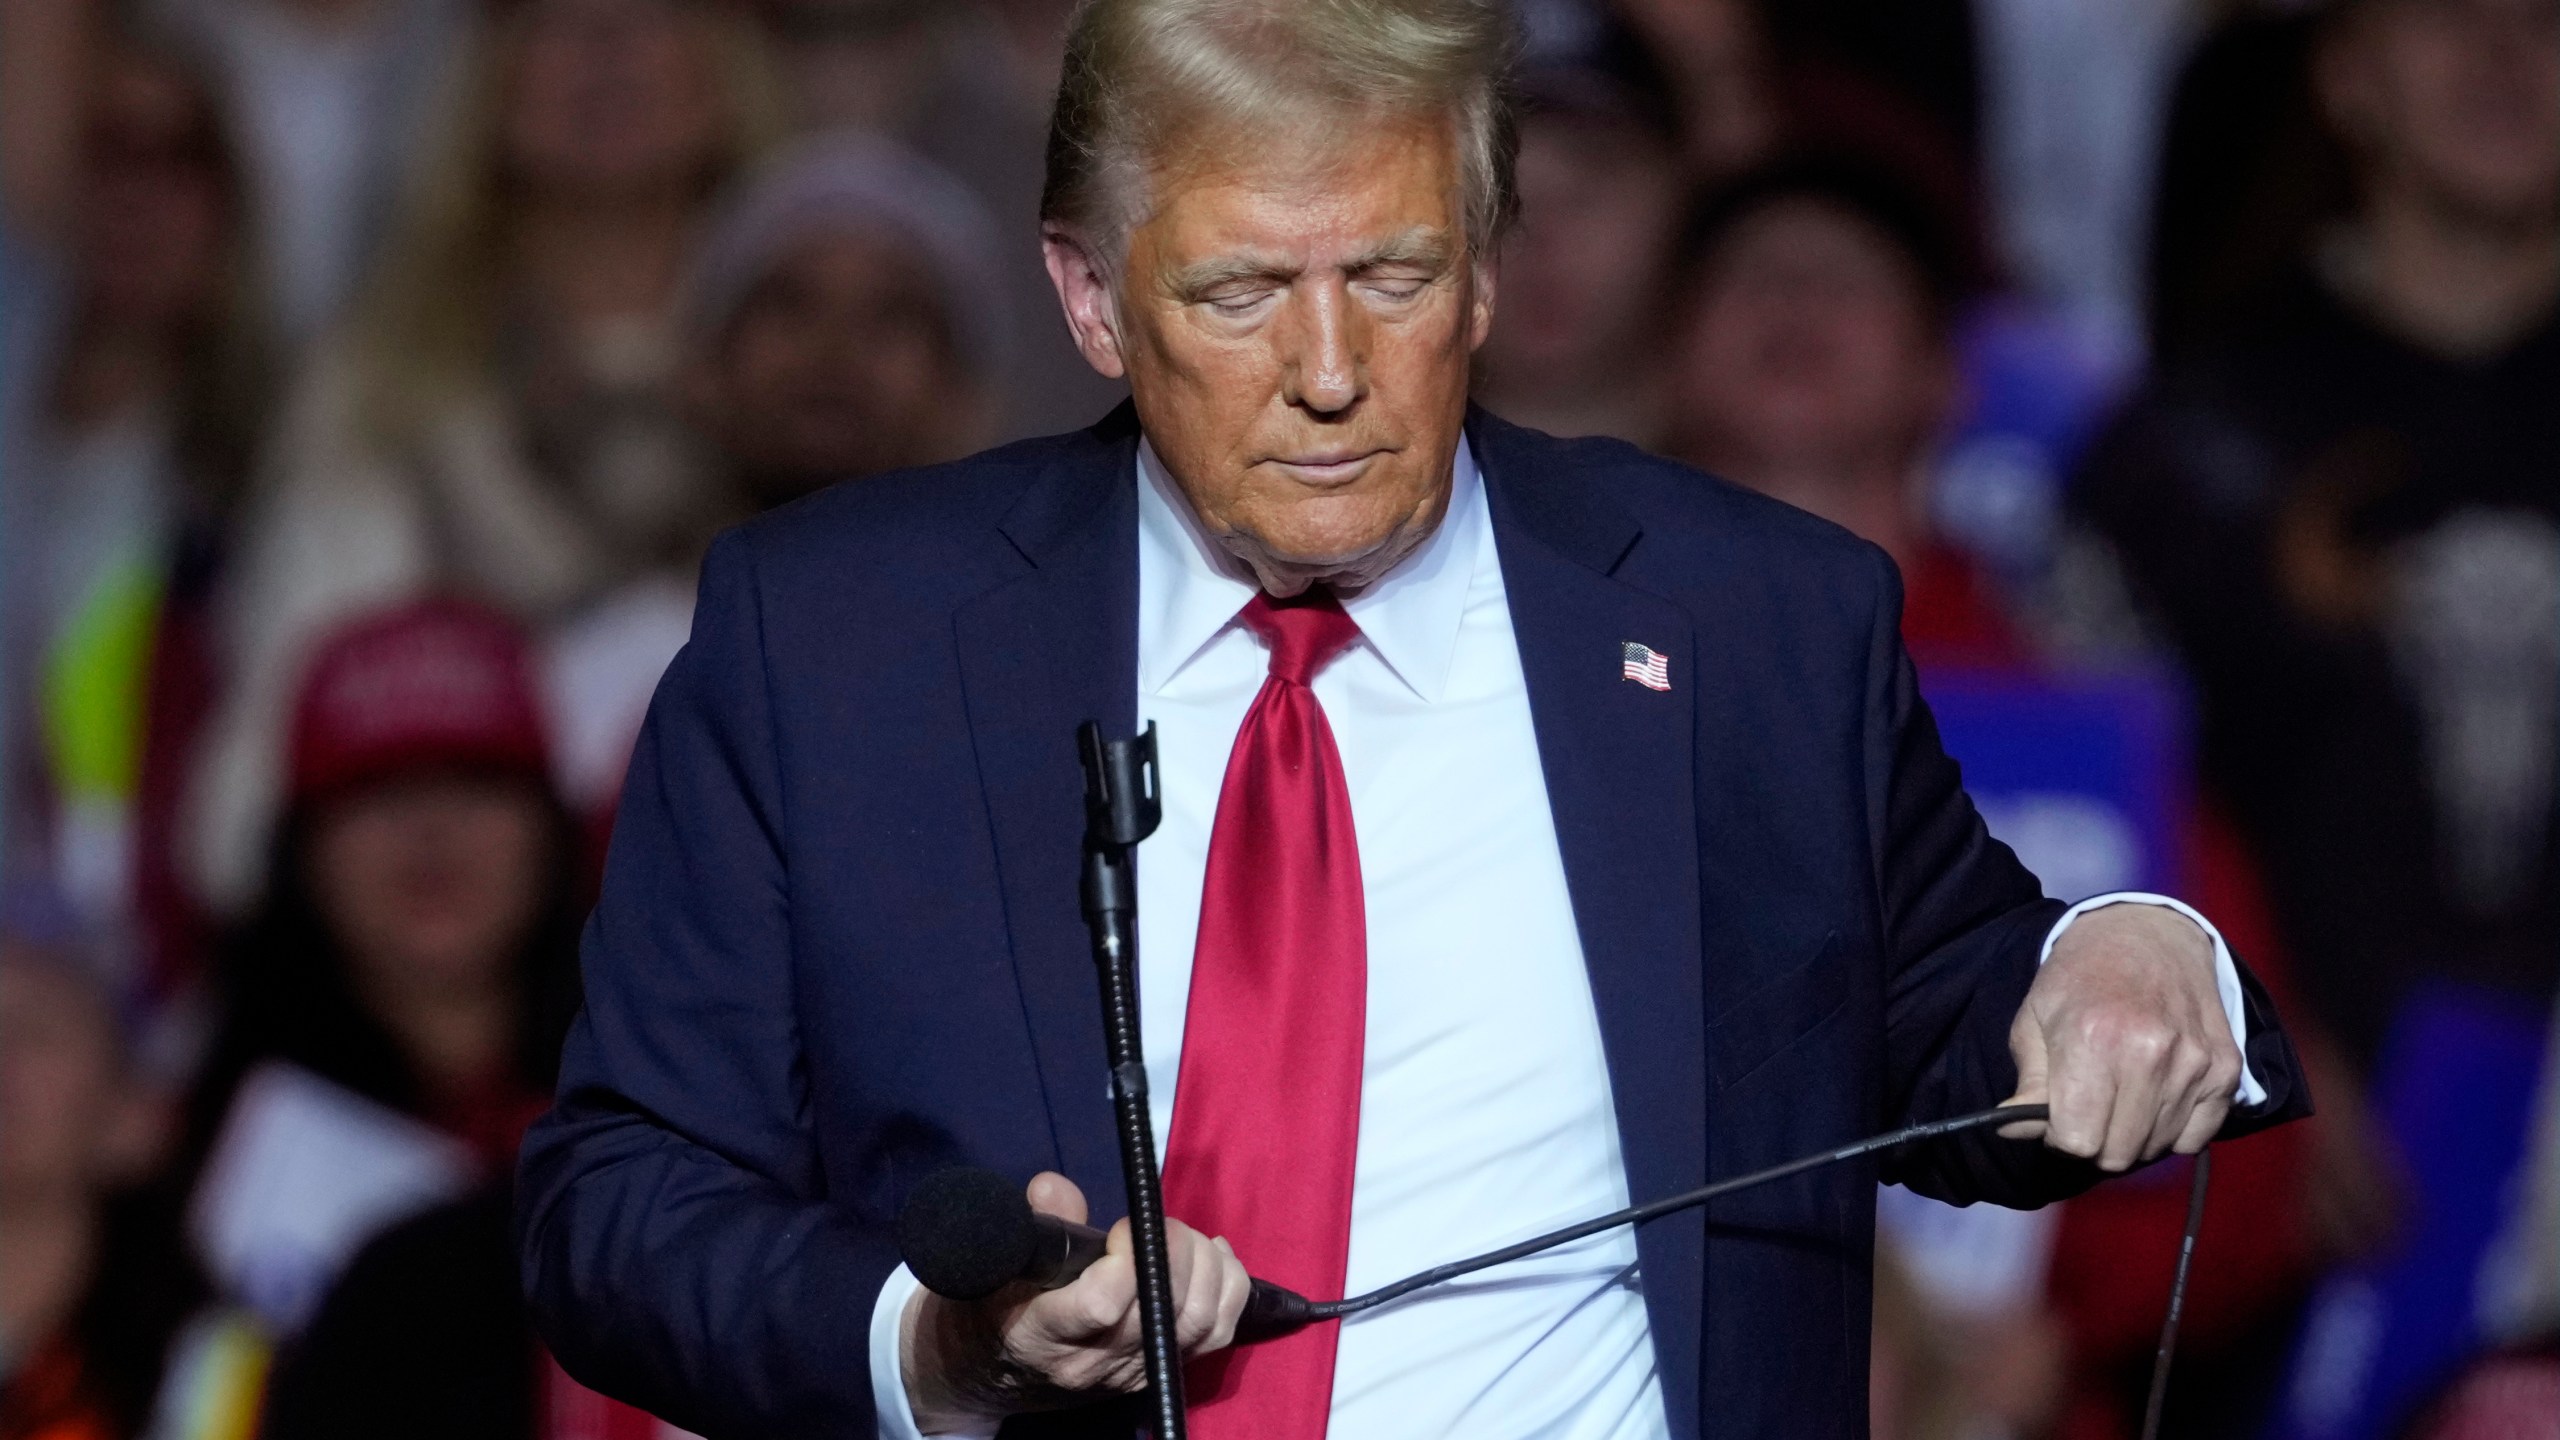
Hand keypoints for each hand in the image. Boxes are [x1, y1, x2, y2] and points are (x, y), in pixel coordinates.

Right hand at [899, 1172, 1250, 1433]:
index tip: (1121, 1227)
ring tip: (1188, 1237)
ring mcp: (1133, 1372)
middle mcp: (1093, 1363)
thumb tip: (1054, 1186)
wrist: (1000, 1368)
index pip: (1101, 1306)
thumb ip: (1037, 1220)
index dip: (1128, 1261)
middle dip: (1177, 1252)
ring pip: (1198, 1323)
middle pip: (1161, 1311)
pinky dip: (1229, 1289)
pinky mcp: (1162, 1370)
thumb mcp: (1000, 1258)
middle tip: (1161, 1222)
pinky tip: (1215, 1255)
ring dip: (1207, 1268)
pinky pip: (1216, 1334)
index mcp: (1041, 1333)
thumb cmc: (999, 1301)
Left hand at [2001, 904, 2241, 1170]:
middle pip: (2118, 1153)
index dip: (2059, 1136)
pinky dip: (2172, 1131)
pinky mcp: (2226, 1069)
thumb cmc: (2078, 979)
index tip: (2058, 1116)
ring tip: (2120, 1093)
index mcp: (2094, 1040)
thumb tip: (2012, 1131)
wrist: (2147, 935)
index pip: (2077, 1140)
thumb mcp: (2034, 1019)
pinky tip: (2154, 1097)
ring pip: (2156, 1148)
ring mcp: (2195, 1063)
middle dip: (2095, 1141)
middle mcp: (2150, 1054)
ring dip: (2133, 1135)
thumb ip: (2028, 1082)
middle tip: (2088, 1108)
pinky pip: (2195, 1138)